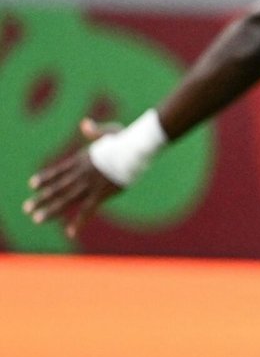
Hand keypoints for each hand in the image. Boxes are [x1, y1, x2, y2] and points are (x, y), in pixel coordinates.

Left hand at [22, 118, 125, 237]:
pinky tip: (70, 233)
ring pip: (65, 200)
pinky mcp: (101, 194)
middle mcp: (81, 174)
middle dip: (41, 199)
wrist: (135, 149)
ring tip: (36, 219)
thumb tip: (85, 123)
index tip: (32, 185)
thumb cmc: (127, 140)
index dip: (45, 178)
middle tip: (27, 208)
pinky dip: (79, 222)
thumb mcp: (109, 132)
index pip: (58, 171)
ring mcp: (89, 185)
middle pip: (57, 188)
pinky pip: (88, 211)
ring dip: (50, 210)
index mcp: (82, 160)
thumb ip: (95, 131)